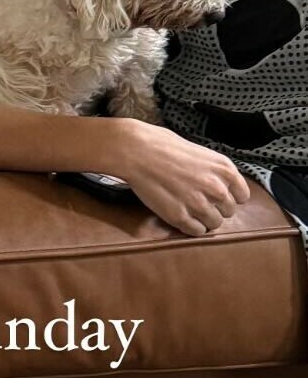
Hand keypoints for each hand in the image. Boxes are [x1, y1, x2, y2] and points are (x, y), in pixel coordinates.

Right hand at [107, 120, 250, 235]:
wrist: (135, 150)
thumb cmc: (162, 145)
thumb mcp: (200, 152)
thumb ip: (214, 170)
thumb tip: (218, 184)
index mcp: (224, 169)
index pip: (241, 196)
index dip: (228, 197)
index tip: (215, 196)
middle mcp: (216, 188)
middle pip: (228, 211)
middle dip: (214, 208)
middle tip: (197, 202)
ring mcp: (198, 204)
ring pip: (214, 224)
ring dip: (203, 219)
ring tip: (188, 210)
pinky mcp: (179, 216)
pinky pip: (196, 231)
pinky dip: (190, 227)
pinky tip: (180, 217)